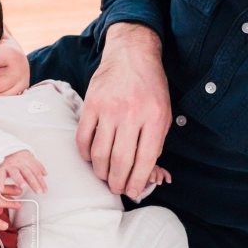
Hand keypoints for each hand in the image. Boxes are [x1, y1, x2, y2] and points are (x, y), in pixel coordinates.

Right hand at [0, 150, 47, 193]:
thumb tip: (45, 174)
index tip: (45, 190)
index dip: (41, 181)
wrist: (4, 150)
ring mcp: (10, 166)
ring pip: (16, 173)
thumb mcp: (29, 160)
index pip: (36, 172)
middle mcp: (19, 163)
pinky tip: (1, 188)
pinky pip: (0, 175)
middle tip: (38, 191)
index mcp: (28, 161)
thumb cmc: (18, 159)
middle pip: (28, 173)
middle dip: (34, 183)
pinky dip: (0, 182)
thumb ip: (37, 167)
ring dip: (20, 180)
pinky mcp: (1, 169)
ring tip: (23, 187)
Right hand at [78, 23, 171, 197]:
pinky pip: (84, 137)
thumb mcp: (163, 113)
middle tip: (117, 189)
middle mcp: (131, 114)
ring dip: (101, 172)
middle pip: (120, 161)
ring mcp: (108, 109)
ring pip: (100, 153)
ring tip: (105, 176)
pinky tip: (92, 157)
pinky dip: (86, 153)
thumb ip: (155, 142)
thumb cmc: (151, 87)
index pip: (145, 159)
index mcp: (154, 118)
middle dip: (118, 182)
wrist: (132, 55)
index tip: (134, 193)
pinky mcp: (91, 104)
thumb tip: (145, 174)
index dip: (138, 182)